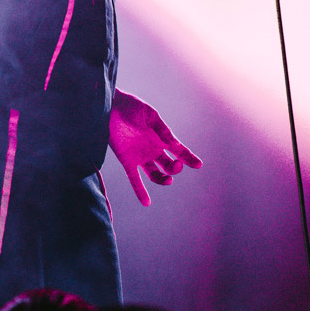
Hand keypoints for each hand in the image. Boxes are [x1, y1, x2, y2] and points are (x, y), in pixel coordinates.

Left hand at [108, 89, 201, 205]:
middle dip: (175, 168)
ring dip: (163, 180)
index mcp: (161, 138)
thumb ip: (162, 130)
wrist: (110, 107)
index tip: (199, 165)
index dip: (189, 158)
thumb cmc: (132, 107)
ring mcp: (140, 157)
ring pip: (156, 175)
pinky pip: (135, 180)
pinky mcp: (127, 161)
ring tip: (169, 180)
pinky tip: (147, 203)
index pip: (179, 151)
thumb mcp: (150, 116)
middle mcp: (153, 150)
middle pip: (169, 165)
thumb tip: (175, 144)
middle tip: (177, 165)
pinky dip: (140, 191)